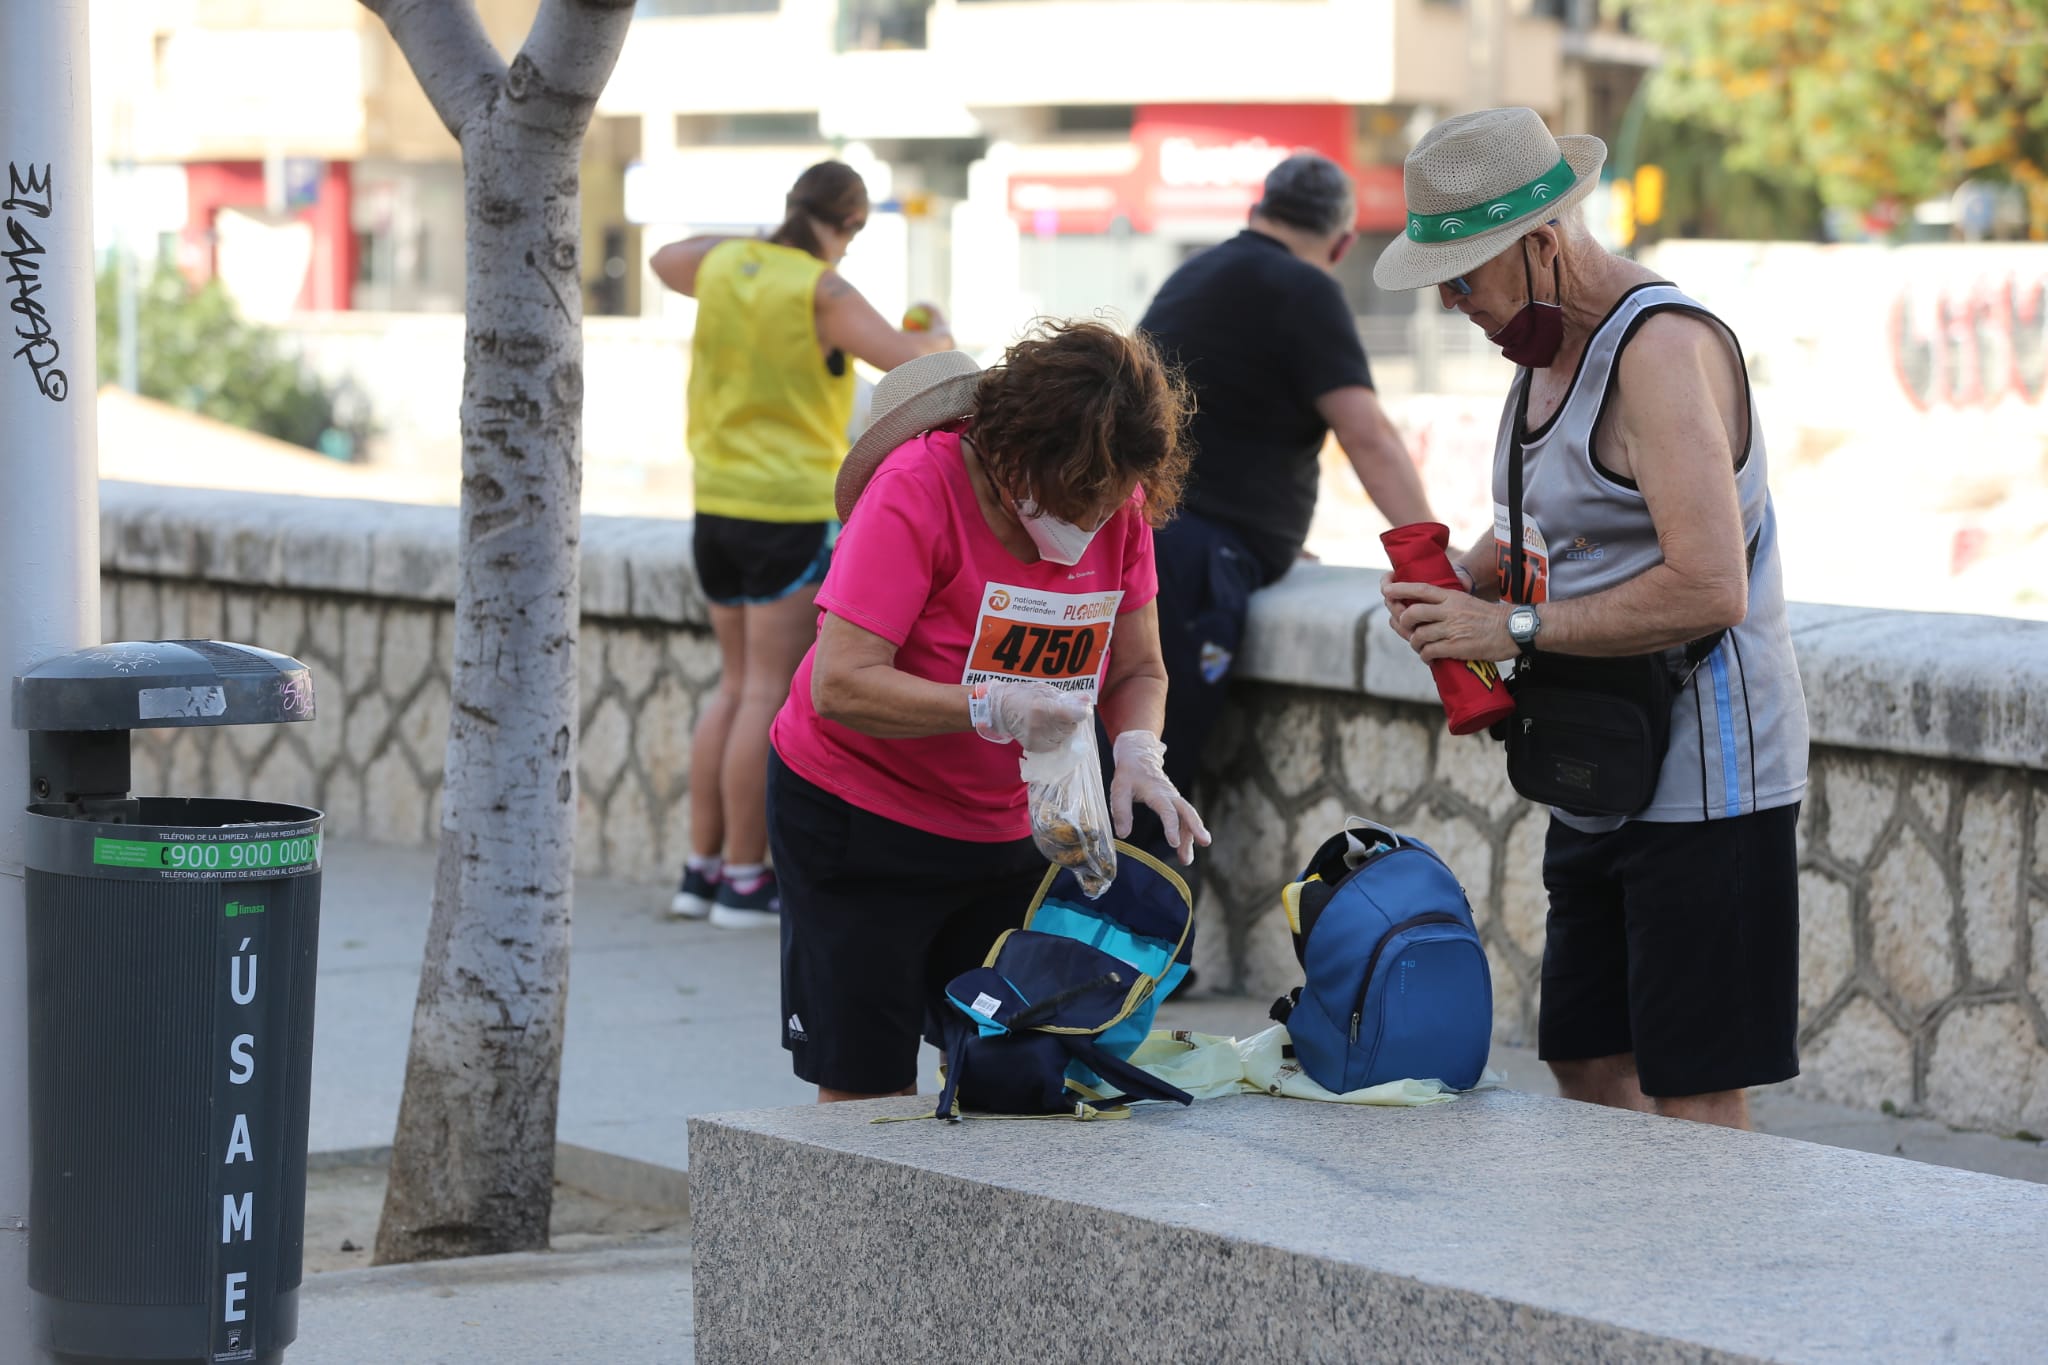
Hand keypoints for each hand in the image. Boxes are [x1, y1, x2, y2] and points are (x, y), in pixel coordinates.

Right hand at [981, 680, 1089, 749]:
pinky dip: (1054, 738)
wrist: (1000, 709)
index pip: (1074, 715)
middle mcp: (1040, 725)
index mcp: (1043, 707)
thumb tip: (1087, 701)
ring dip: (1062, 730)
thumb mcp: (1045, 690)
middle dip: (1069, 720)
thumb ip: (1067, 697)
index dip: (1080, 712)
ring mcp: (1036, 738)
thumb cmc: (1024, 695)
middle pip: (1070, 727)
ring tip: (1049, 721)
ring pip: (1064, 737)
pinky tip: (1044, 729)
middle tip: (1057, 713)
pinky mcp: (1033, 747)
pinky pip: (1054, 745)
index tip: (1081, 709)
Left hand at [1109, 730, 1211, 865]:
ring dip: (1189, 837)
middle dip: (1196, 828)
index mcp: (1156, 791)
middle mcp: (1169, 795)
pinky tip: (1184, 850)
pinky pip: (1183, 819)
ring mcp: (1174, 799)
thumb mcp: (1119, 788)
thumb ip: (1120, 810)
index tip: (1173, 843)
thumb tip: (1123, 834)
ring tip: (1186, 860)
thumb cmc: (1129, 773)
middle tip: (1205, 843)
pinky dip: (1186, 833)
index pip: (1167, 810)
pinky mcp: (1173, 803)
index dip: (1171, 827)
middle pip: (1187, 812)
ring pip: (1187, 818)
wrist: (1139, 755)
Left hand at [1382, 582, 1517, 663]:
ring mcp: (1452, 628)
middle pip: (1413, 612)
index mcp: (1452, 596)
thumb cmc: (1490, 618)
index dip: (1400, 589)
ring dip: (1414, 643)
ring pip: (1418, 635)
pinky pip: (1429, 651)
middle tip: (1407, 629)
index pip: (1420, 588)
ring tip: (1420, 647)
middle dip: (1403, 622)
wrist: (1513, 630)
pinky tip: (1428, 657)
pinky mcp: (1456, 646)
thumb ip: (1448, 604)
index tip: (1386, 591)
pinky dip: (1425, 656)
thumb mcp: (1467, 602)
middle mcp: (1449, 610)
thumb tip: (1426, 610)